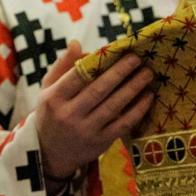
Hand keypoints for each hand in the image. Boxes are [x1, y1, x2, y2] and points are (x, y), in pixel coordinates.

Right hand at [36, 41, 154, 183]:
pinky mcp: (100, 142)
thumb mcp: (48, 89)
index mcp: (54, 98)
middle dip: (120, 72)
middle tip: (137, 59)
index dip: (98, 63)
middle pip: (98, 90)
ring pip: (113, 106)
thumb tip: (77, 43)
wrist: (50, 152)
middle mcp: (69, 115)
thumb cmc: (52, 113)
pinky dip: (137, 110)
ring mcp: (85, 130)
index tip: (117, 51)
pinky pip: (122, 124)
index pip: (77, 76)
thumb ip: (62, 66)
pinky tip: (147, 97)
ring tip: (147, 74)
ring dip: (133, 88)